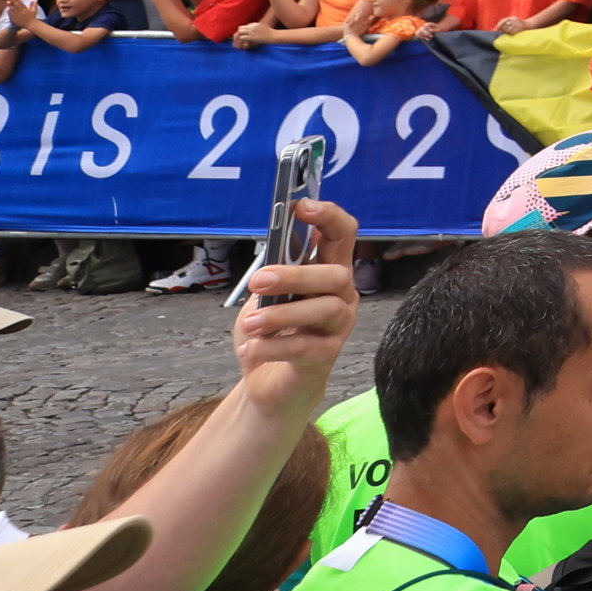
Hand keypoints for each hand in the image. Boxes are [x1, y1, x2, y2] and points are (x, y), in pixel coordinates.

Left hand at [231, 199, 359, 399]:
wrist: (270, 383)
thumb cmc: (270, 332)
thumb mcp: (266, 296)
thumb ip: (274, 272)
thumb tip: (273, 243)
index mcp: (327, 271)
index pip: (342, 234)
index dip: (328, 216)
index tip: (302, 207)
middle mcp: (341, 296)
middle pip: (336, 274)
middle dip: (295, 274)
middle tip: (257, 282)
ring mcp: (338, 327)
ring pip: (325, 309)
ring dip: (281, 314)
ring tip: (249, 323)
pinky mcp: (326, 357)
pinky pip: (305, 347)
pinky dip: (272, 346)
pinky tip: (251, 348)